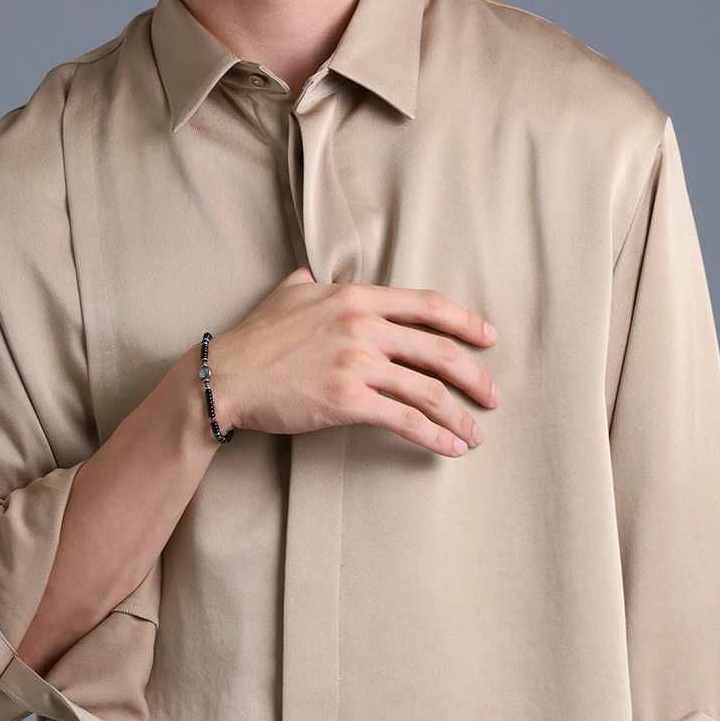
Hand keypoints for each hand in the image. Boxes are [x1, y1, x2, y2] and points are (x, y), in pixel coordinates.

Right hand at [208, 267, 499, 457]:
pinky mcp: (349, 401)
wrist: (227, 375)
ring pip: (428, 391)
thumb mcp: (289, 291)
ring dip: (460, 416)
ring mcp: (358, 364)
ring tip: (475, 434)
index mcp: (356, 298)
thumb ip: (314, 280)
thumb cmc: (256, 336)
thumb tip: (318, 272)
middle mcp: (364, 327)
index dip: (465, 322)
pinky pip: (406, 420)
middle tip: (492, 395)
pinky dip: (435, 436)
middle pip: (439, 351)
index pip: (426, 305)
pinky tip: (451, 448)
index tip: (488, 337)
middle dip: (474, 377)